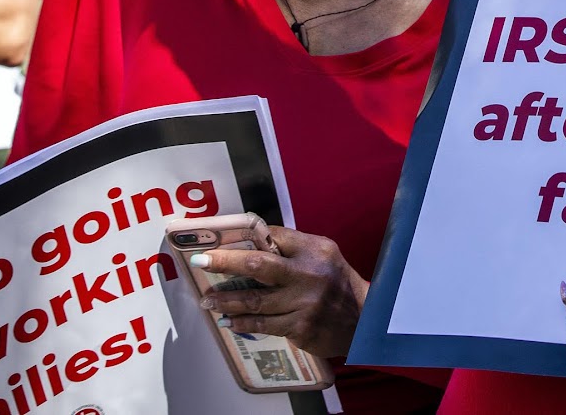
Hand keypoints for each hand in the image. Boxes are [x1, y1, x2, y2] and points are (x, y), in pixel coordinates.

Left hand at [194, 226, 367, 357]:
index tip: (220, 241)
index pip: (274, 237)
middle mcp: (308, 274)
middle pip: (259, 265)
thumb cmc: (337, 282)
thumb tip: (255, 243)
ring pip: (255, 301)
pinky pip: (263, 325)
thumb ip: (294, 248)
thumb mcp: (324, 255)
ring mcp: (303, 303)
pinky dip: (242, 323)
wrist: (363, 320)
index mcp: (314, 250)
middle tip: (202, 262)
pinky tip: (228, 322)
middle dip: (226, 262)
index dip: (246, 238)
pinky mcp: (299, 328)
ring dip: (226, 301)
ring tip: (207, 301)